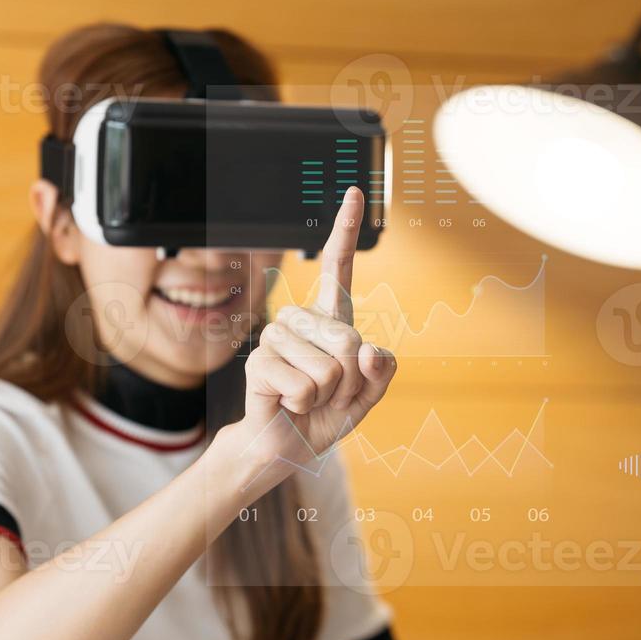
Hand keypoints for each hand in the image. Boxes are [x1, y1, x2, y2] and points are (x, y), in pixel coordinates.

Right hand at [224, 187, 396, 484]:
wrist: (288, 447)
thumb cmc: (326, 414)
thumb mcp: (367, 396)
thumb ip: (382, 373)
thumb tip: (370, 351)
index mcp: (331, 320)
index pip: (339, 267)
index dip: (346, 230)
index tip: (356, 192)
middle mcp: (301, 320)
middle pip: (348, 340)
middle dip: (349, 381)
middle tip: (327, 394)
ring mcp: (276, 338)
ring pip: (329, 367)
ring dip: (327, 395)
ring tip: (308, 399)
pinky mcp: (258, 362)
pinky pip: (304, 384)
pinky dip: (305, 404)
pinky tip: (288, 403)